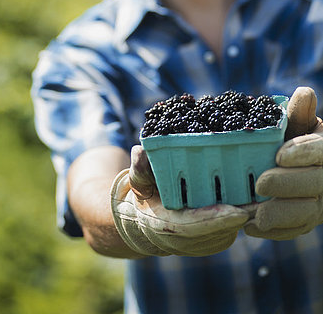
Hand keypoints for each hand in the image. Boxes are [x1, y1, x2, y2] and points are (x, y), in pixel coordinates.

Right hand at [110, 145, 249, 256]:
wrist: (141, 223)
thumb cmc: (143, 195)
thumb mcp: (137, 178)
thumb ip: (139, 166)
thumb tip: (140, 153)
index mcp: (164, 224)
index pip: (193, 225)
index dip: (216, 219)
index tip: (239, 211)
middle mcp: (183, 241)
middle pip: (217, 231)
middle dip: (240, 216)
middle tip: (263, 199)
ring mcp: (198, 246)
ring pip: (227, 233)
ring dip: (244, 218)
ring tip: (263, 198)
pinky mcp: (210, 245)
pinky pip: (229, 233)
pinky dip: (240, 220)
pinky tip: (254, 203)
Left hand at [245, 86, 322, 239]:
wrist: (293, 166)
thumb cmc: (291, 139)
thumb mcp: (295, 124)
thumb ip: (298, 114)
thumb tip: (304, 93)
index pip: (322, 151)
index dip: (304, 152)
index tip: (280, 153)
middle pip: (315, 184)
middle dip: (288, 184)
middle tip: (261, 183)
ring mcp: (319, 204)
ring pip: (307, 213)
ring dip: (281, 215)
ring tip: (255, 213)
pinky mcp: (305, 222)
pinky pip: (294, 230)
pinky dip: (273, 231)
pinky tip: (250, 227)